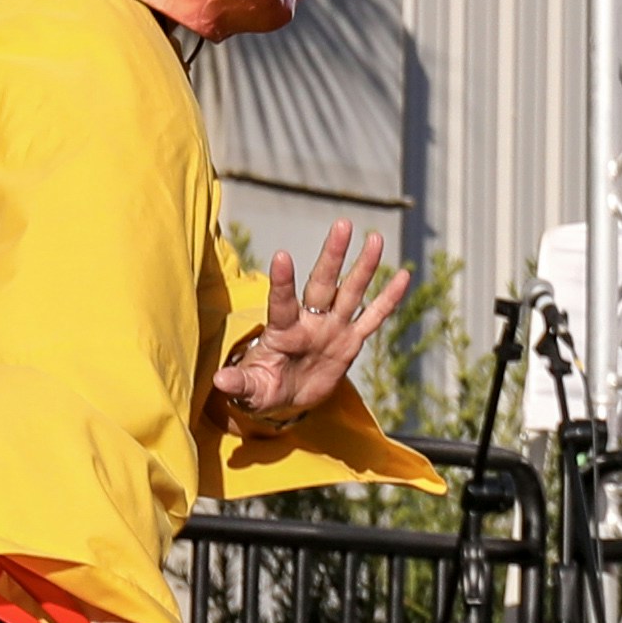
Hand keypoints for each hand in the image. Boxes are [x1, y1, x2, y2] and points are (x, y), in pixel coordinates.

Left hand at [215, 219, 411, 426]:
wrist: (286, 398)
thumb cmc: (263, 389)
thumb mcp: (250, 390)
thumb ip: (239, 383)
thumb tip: (219, 381)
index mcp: (282, 332)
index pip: (282, 303)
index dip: (282, 282)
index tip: (282, 255)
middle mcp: (309, 323)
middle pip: (322, 284)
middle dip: (332, 255)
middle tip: (343, 224)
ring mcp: (332, 329)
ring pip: (350, 293)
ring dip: (363, 267)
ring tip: (375, 238)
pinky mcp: (350, 342)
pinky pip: (372, 319)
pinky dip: (388, 300)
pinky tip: (402, 276)